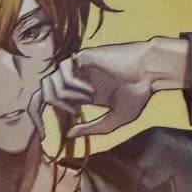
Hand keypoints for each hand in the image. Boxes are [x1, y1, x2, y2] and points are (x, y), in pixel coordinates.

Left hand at [29, 38, 188, 140]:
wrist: (151, 71)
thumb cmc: (138, 93)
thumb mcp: (114, 119)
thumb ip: (91, 128)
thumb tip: (67, 135)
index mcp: (80, 93)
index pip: (51, 100)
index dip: (41, 115)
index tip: (45, 133)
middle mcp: (76, 79)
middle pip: (43, 90)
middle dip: (45, 107)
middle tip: (73, 114)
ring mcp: (78, 67)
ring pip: (50, 81)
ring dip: (67, 96)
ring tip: (88, 100)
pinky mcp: (82, 56)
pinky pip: (64, 71)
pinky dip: (74, 85)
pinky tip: (91, 91)